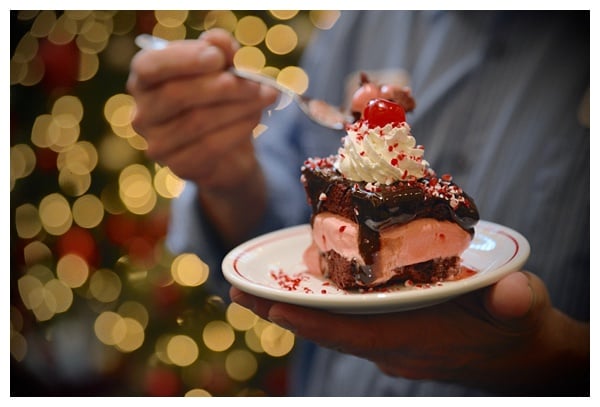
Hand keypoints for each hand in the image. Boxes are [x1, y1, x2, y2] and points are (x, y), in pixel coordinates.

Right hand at [127, 29, 277, 189]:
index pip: (149, 67)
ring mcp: (157, 144)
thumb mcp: (222, 69)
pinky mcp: (179, 166)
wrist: (228, 150)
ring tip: (265, 96)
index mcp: (144, 81)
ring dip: (238, 106)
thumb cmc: (218, 99)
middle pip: (175, 95)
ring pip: (197, 122)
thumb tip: (217, 41)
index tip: (218, 57)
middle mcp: (142, 114)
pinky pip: (211, 146)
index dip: (183, 59)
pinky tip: (256, 117)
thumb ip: (219, 51)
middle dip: (221, 86)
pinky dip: (239, 129)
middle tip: (255, 82)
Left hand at [230, 271, 588, 394]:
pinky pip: (345, 323)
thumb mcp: (522, 310)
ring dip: (294, 309)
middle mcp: (394, 347)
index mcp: (417, 339)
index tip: (271, 305)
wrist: (517, 355)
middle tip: (236, 292)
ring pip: (332, 326)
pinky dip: (319, 307)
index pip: (354, 333)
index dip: (312, 322)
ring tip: (251, 290)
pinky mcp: (391, 336)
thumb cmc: (516, 327)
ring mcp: (389, 344)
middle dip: (284, 312)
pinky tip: (301, 286)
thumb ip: (517, 304)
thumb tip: (518, 295)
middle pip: (328, 330)